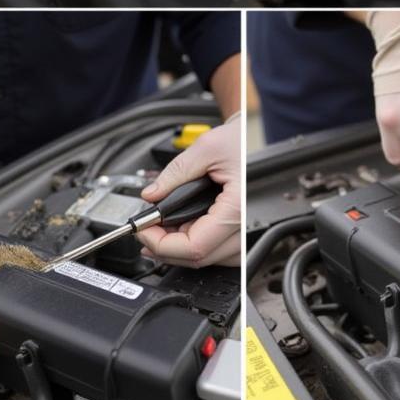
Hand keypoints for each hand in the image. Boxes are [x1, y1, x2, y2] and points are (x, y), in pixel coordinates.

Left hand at [136, 116, 240, 267]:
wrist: (255, 139)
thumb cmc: (241, 140)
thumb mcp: (205, 148)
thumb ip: (174, 174)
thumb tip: (151, 195)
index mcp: (237, 208)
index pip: (195, 247)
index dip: (162, 244)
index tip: (144, 230)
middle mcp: (245, 226)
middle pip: (200, 258)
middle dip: (165, 247)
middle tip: (147, 228)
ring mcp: (246, 232)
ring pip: (209, 260)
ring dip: (180, 249)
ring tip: (161, 230)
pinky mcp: (242, 231)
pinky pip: (218, 252)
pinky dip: (195, 245)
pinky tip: (181, 231)